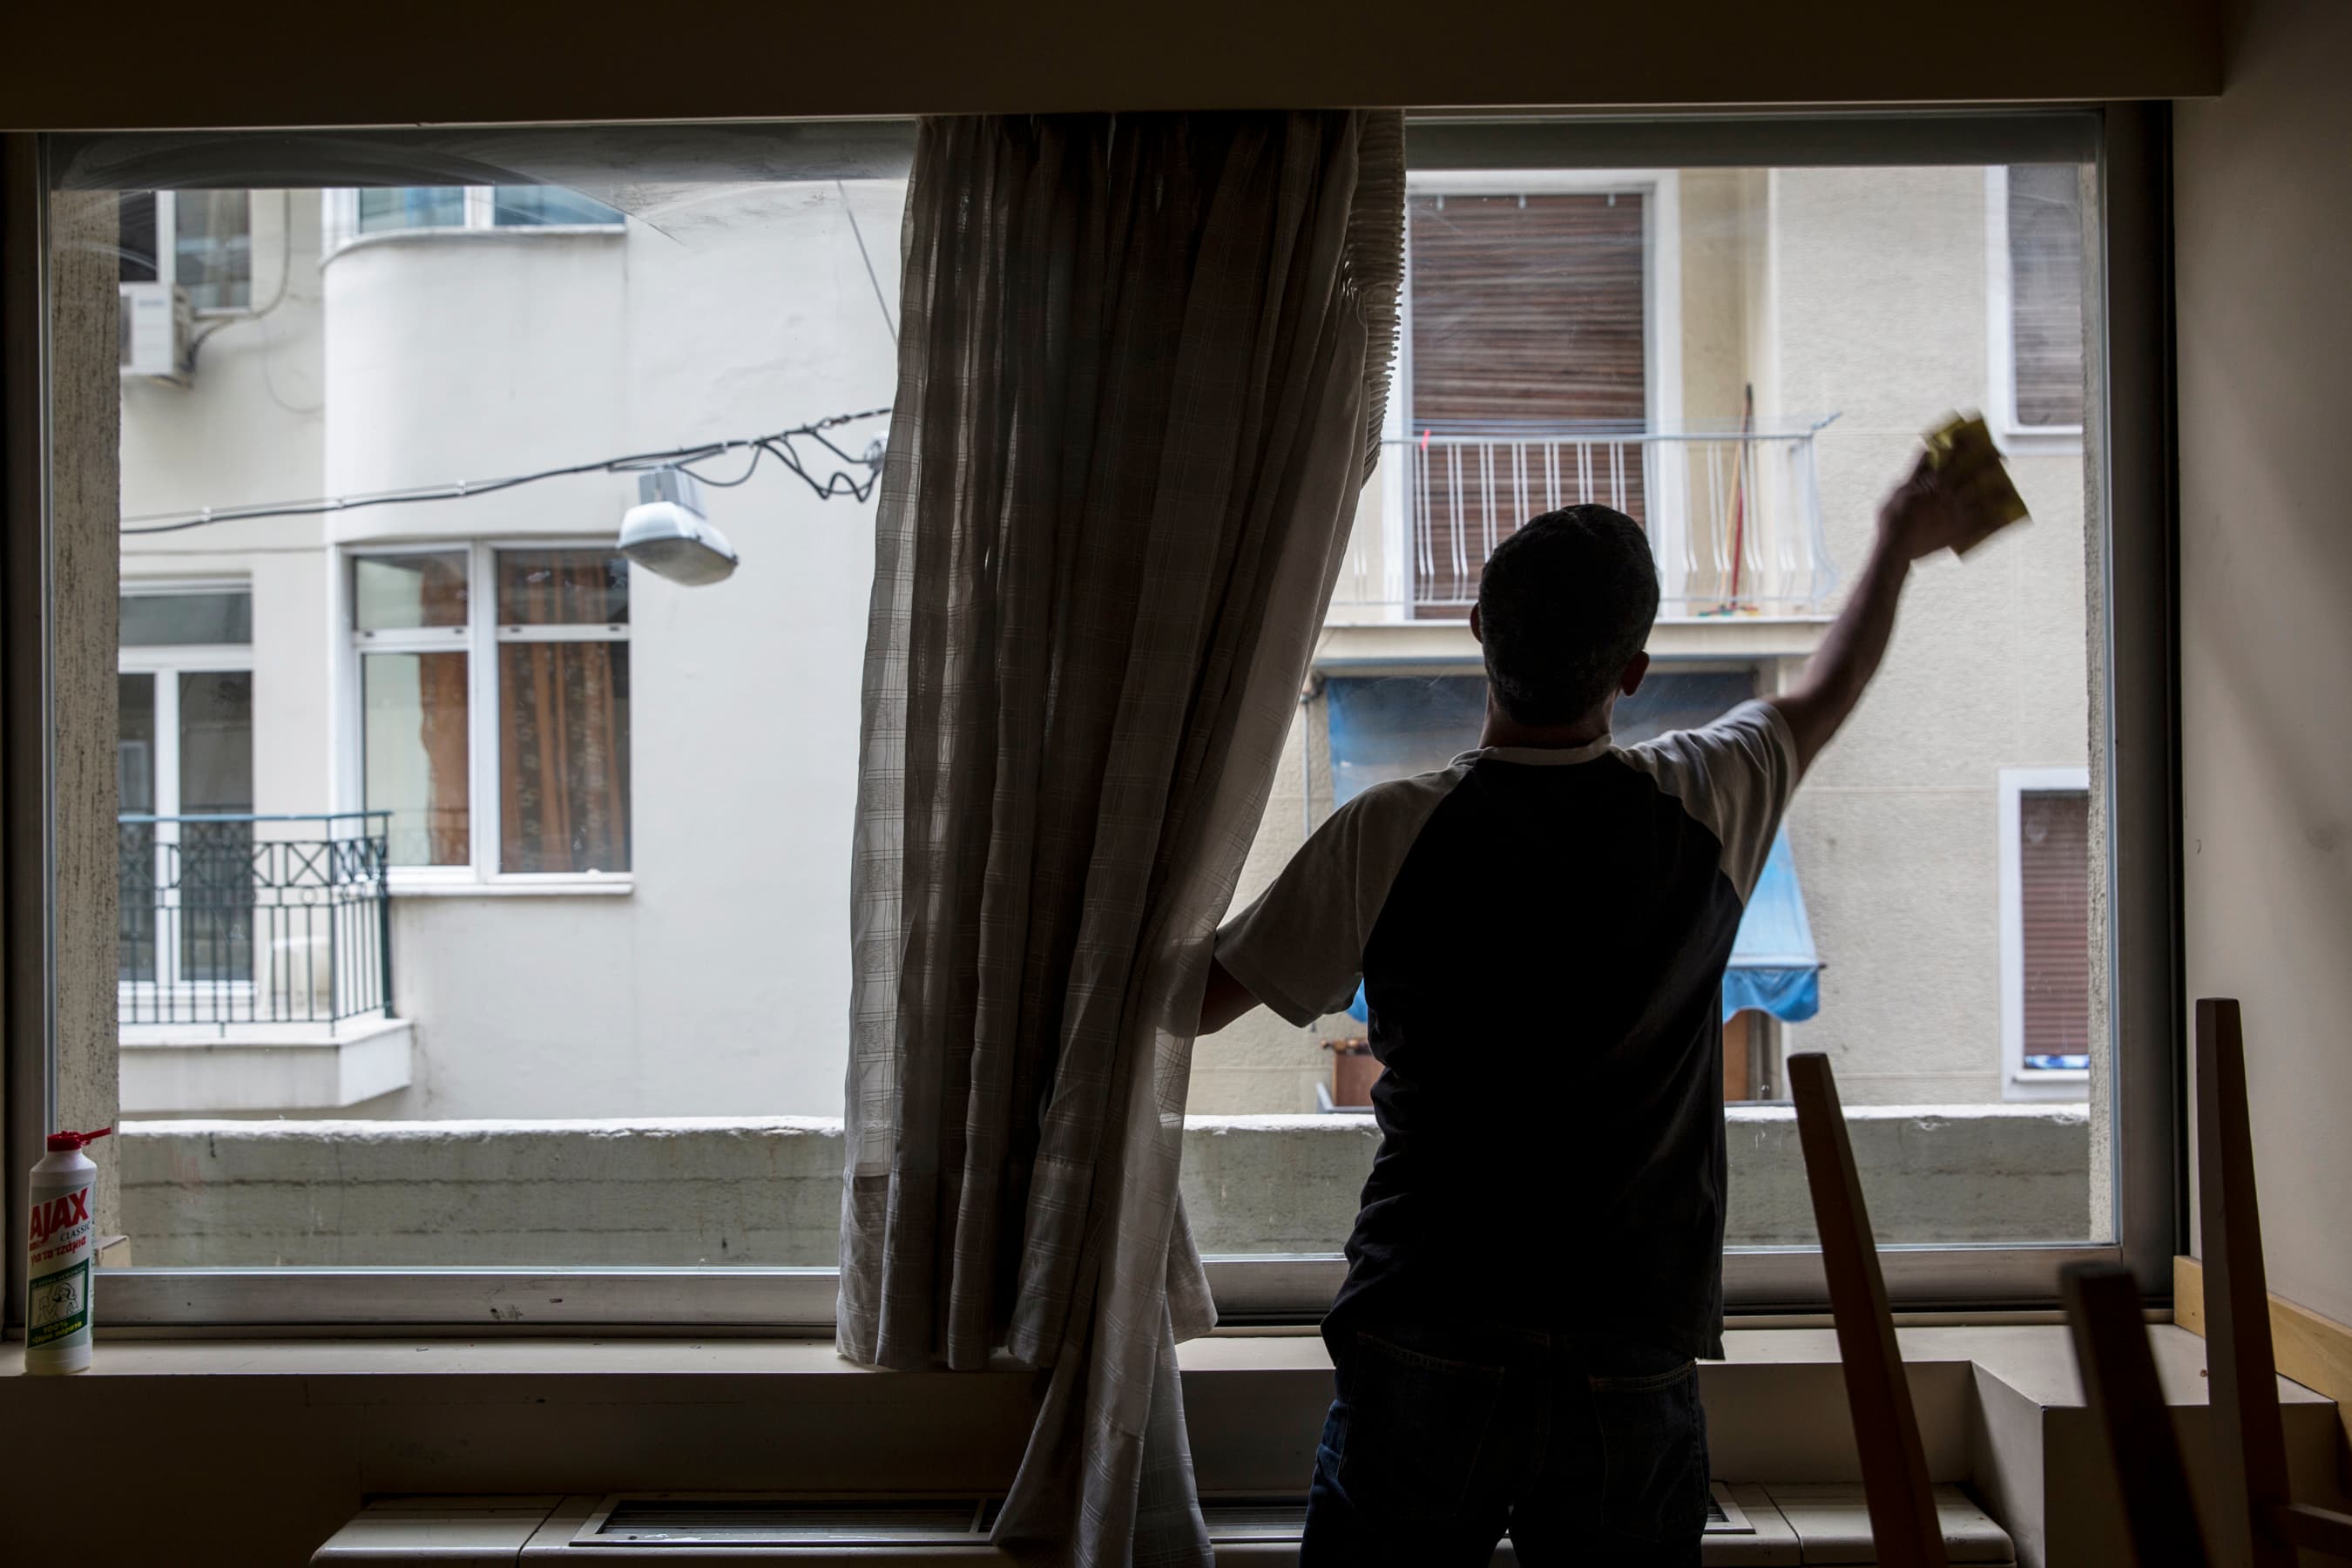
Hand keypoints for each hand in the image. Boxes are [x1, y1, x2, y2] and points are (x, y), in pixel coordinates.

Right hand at [1875, 443, 2005, 561]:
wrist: (1896, 547)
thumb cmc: (1893, 517)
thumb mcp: (1901, 489)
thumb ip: (1916, 470)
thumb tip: (1927, 451)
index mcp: (1936, 483)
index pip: (1954, 459)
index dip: (1966, 447)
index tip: (1977, 437)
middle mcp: (1951, 496)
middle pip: (1974, 476)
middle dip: (1988, 465)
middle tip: (2001, 457)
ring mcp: (1957, 515)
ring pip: (1983, 499)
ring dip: (1997, 491)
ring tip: (2007, 486)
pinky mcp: (1959, 533)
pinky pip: (1981, 526)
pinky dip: (1993, 521)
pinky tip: (2003, 517)